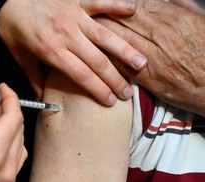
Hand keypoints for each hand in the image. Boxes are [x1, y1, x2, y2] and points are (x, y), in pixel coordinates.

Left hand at [0, 0, 146, 105]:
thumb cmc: (13, 29)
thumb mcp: (20, 58)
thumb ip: (35, 80)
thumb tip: (45, 100)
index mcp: (52, 51)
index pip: (81, 75)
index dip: (98, 90)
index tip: (110, 102)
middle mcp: (67, 35)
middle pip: (97, 61)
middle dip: (114, 79)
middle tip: (128, 93)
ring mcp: (74, 15)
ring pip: (104, 35)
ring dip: (124, 49)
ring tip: (141, 63)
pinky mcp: (76, 0)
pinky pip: (100, 1)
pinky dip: (116, 5)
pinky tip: (133, 10)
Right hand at [0, 72, 26, 181]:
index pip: (13, 116)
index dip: (9, 97)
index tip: (1, 88)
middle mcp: (7, 168)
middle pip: (17, 126)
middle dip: (1, 111)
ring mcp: (10, 177)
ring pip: (18, 139)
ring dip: (1, 127)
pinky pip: (17, 154)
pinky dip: (5, 142)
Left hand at [95, 0, 204, 115]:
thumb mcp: (202, 22)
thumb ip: (183, 8)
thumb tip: (170, 0)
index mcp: (173, 19)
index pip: (138, 6)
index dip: (118, 4)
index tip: (104, 3)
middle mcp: (160, 36)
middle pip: (123, 22)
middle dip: (103, 16)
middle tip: (86, 15)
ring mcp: (153, 57)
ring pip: (120, 42)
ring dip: (100, 35)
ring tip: (84, 31)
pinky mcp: (149, 78)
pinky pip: (122, 65)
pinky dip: (108, 58)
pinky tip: (94, 54)